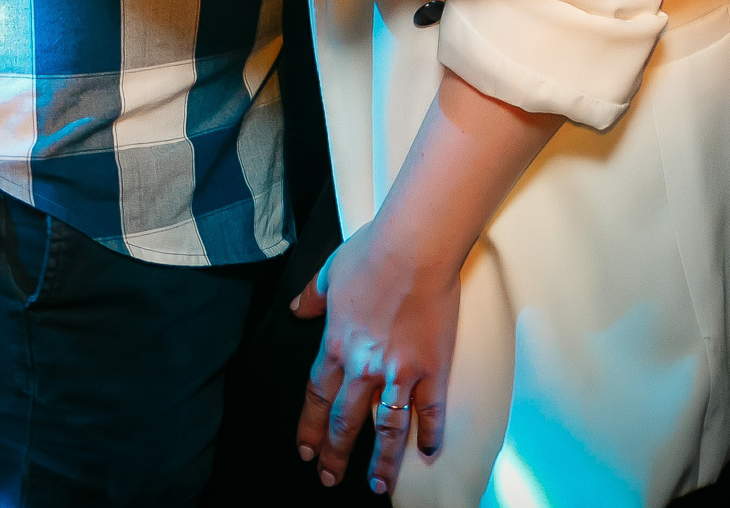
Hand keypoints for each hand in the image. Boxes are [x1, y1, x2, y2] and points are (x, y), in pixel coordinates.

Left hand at [291, 221, 457, 495]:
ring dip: (381, 462)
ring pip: (387, 429)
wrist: (414, 246)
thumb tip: (297, 308)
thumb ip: (313, 295)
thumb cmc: (374, 252)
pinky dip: (429, 433)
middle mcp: (364, 366)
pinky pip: (430, 410)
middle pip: (345, 421)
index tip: (305, 450)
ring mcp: (399, 371)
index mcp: (338, 344)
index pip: (317, 396)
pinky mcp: (431, 368)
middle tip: (329, 478)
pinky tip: (428, 450)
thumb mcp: (332, 270)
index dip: (309, 427)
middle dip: (335, 454)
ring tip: (376, 486)